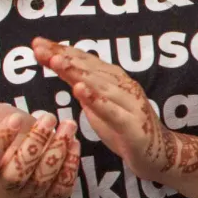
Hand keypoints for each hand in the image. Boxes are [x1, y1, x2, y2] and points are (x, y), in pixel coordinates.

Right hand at [0, 97, 80, 197]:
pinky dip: (71, 167)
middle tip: (47, 117)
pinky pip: (62, 188)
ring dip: (57, 152)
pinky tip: (74, 143)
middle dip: (34, 145)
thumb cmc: (3, 127)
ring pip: (43, 180)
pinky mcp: (51, 191)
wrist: (23, 142)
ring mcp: (30, 189)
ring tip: (67, 125)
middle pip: (17, 174)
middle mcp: (7, 181)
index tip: (13, 118)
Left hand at [35, 37, 197, 186]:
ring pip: (99, 85)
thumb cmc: (126, 130)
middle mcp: (123, 86)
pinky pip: (111, 111)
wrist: (160, 155)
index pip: (84, 61)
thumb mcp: (98, 107)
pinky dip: (95, 99)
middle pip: (89, 68)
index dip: (61, 50)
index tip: (37, 43)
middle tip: (39, 47)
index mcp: (114, 79)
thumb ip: (84, 89)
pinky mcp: (132, 125)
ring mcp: (130, 104)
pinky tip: (79, 89)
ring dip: (76, 72)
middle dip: (62, 56)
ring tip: (55, 61)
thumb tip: (63, 69)